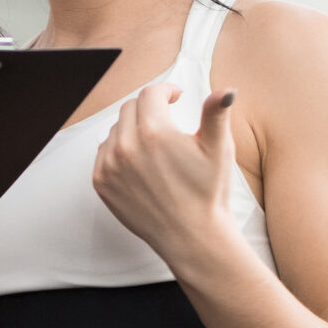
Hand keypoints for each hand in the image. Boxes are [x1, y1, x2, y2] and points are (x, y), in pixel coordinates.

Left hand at [91, 83, 240, 265]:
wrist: (191, 236)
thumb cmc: (208, 192)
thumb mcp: (218, 149)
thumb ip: (216, 114)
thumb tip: (226, 91)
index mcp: (155, 131)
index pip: (152, 94)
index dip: (166, 91)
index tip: (175, 96)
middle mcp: (126, 146)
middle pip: (131, 108)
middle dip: (149, 109)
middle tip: (166, 119)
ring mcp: (110, 165)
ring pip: (116, 130)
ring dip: (133, 129)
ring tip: (155, 145)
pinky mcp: (102, 183)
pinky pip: (104, 153)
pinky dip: (118, 151)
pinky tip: (140, 163)